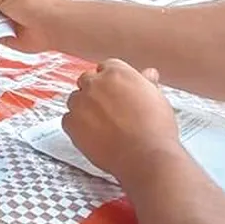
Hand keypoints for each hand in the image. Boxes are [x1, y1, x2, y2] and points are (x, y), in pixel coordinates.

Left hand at [64, 59, 181, 182]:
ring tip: (102, 126)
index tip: (115, 93)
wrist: (145, 155)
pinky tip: (93, 136)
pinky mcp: (71, 122)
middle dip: (95, 93)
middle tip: (108, 111)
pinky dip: (76, 127)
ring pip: (75, 100)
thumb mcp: (157, 98)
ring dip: (84, 109)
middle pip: (87, 81)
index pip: (105, 68)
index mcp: (117, 73)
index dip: (111, 82)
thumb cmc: (155, 129)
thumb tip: (148, 74)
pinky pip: (68, 120)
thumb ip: (146, 83)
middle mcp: (95, 83)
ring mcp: (81, 102)